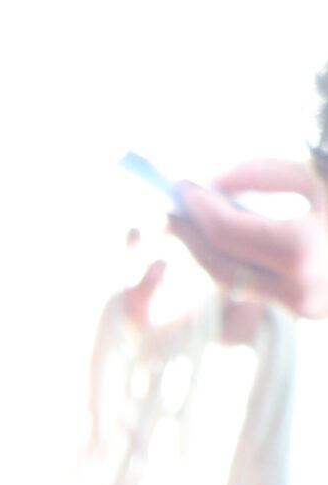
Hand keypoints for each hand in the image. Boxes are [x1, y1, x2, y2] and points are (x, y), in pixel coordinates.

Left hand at [168, 160, 327, 320]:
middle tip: (170, 208)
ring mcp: (301, 306)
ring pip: (233, 281)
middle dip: (191, 234)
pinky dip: (234, 261)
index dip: (197, 207)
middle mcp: (297, 288)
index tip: (180, 187)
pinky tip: (221, 239)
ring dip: (206, 251)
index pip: (226, 231)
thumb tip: (213, 181)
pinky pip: (255, 286)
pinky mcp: (304, 310)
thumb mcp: (315, 175)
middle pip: (220, 263)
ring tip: (188, 223)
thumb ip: (262, 174)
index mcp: (302, 250)